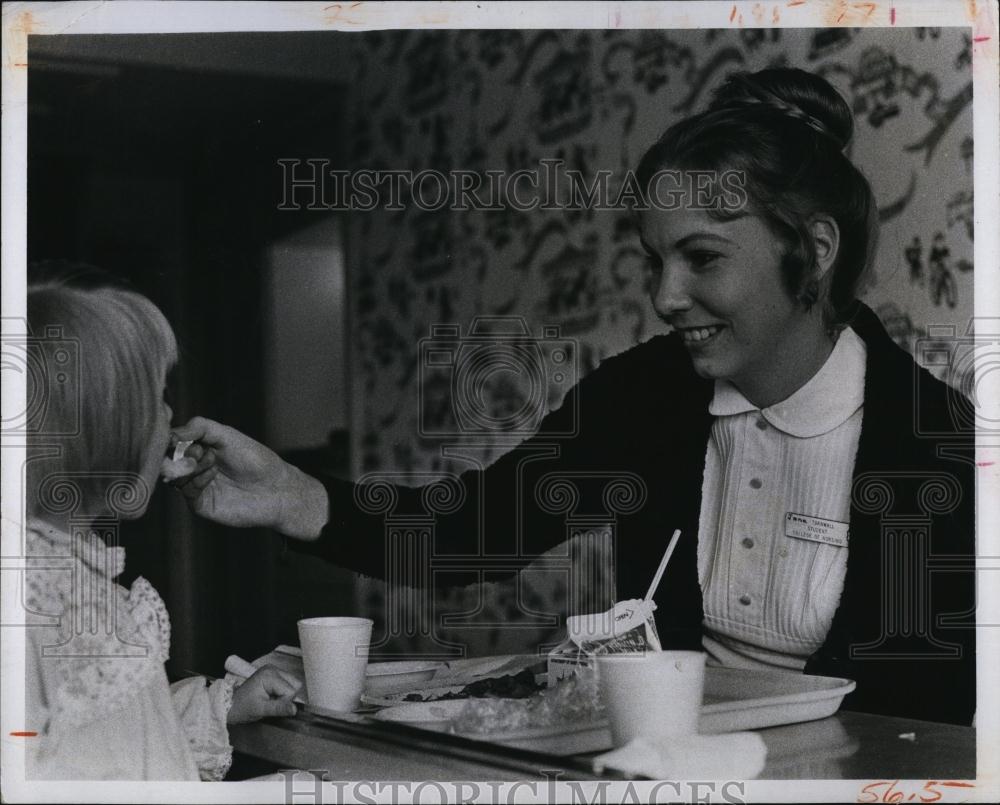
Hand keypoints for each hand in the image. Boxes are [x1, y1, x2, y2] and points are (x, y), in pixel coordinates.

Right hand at [168, 417, 328, 538]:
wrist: (275, 488)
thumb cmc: (255, 460)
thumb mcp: (227, 435)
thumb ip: (200, 428)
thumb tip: (171, 432)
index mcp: (198, 449)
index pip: (173, 442)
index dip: (173, 439)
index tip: (182, 437)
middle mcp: (194, 468)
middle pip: (169, 460)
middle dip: (180, 453)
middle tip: (198, 451)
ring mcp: (196, 486)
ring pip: (175, 476)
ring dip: (190, 466)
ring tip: (211, 461)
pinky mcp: (201, 504)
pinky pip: (187, 491)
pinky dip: (197, 480)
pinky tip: (213, 473)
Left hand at [227, 665, 299, 723]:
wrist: (230, 705)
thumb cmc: (243, 707)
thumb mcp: (261, 710)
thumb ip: (279, 708)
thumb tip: (295, 709)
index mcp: (269, 675)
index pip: (291, 690)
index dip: (285, 702)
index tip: (272, 707)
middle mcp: (273, 669)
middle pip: (294, 684)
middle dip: (287, 697)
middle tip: (272, 703)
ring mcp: (272, 670)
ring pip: (292, 683)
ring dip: (285, 695)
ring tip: (271, 700)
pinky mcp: (272, 674)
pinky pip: (287, 683)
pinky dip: (282, 692)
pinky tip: (271, 696)